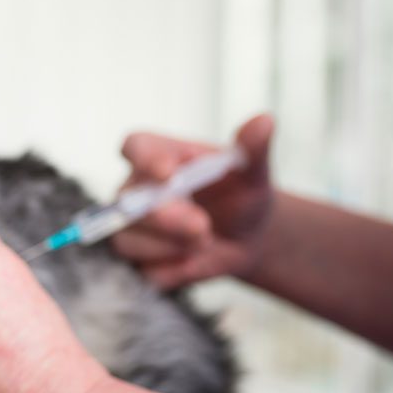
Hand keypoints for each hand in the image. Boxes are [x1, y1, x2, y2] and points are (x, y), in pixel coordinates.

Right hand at [111, 113, 274, 289]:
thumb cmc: (242, 195)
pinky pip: (143, 271)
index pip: (135, 146)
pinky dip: (172, 271)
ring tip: (204, 242)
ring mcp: (132, 227)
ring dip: (169, 246)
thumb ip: (253, 148)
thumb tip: (264, 121)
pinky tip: (193, 261)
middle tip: (202, 227)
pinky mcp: (137, 261)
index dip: (145, 159)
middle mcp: (136, 189)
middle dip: (165, 217)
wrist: (246, 237)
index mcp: (159, 155)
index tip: (168, 173)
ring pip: (128, 240)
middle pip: (128, 200)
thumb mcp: (253, 173)